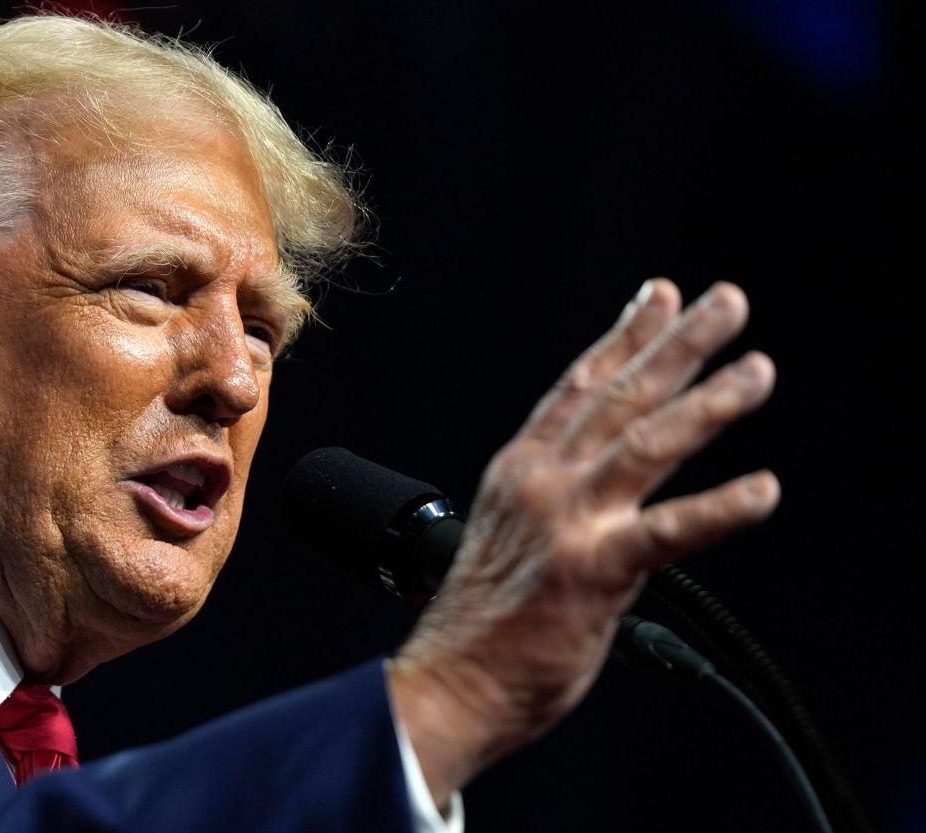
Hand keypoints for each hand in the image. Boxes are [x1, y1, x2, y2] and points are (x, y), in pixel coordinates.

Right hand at [387, 279, 779, 802]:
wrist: (452, 682)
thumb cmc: (482, 624)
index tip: (658, 296)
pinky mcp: (593, 572)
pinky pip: (668, 533)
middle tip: (725, 302)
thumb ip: (554, 497)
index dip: (624, 337)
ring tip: (756, 371)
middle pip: (620, 397)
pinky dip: (719, 509)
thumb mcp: (508, 534)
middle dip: (677, 343)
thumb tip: (602, 482)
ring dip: (707, 403)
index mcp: (519, 471)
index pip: (579, 387)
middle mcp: (541, 482)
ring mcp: (567, 523)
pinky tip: (763, 490)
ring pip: (647, 445)